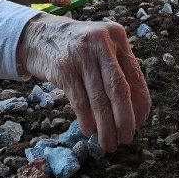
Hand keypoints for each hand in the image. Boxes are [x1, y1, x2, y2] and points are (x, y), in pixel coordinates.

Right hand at [17, 14, 150, 151]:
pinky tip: (90, 130)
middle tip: (127, 138)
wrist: (38, 34)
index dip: (140, 103)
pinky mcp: (63, 68)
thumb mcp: (102, 48)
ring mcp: (81, 55)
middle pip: (118, 88)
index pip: (135, 75)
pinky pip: (79, 100)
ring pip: (98, 98)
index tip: (140, 123)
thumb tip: (134, 112)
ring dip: (105, 126)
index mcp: (117, 36)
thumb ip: (118, 70)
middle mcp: (101, 43)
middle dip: (124, 118)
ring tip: (108, 142)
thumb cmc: (78, 48)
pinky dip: (86, 119)